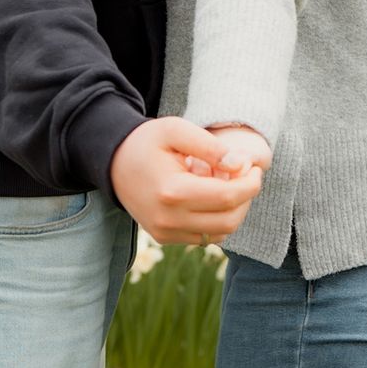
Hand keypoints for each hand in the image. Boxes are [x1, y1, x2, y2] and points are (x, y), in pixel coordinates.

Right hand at [110, 117, 263, 244]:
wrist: (112, 162)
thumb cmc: (146, 142)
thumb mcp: (176, 130)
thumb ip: (210, 146)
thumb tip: (240, 165)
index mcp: (172, 191)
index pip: (228, 197)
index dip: (250, 183)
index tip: (254, 167)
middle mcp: (168, 219)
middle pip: (229, 220)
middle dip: (246, 198)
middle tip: (245, 175)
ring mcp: (164, 232)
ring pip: (220, 233)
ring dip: (233, 211)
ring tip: (226, 184)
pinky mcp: (164, 237)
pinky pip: (204, 237)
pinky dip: (216, 220)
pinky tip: (210, 197)